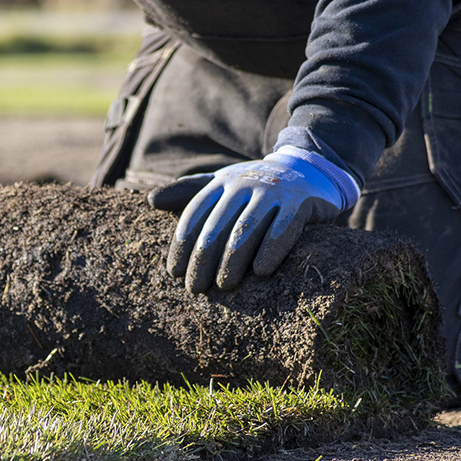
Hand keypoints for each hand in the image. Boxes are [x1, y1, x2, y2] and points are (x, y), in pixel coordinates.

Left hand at [148, 149, 356, 292]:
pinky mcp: (301, 202)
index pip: (195, 214)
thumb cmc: (256, 188)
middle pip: (217, 225)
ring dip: (232, 260)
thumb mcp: (222, 185)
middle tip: (195, 288)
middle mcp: (245, 184)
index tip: (173, 273)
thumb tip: (150, 201)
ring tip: (223, 286)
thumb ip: (188, 192)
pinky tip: (260, 272)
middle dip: (203, 259)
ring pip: (246, 228)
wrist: (309, 172)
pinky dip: (271, 250)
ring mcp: (274, 192)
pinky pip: (284, 228)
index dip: (181, 244)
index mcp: (222, 183)